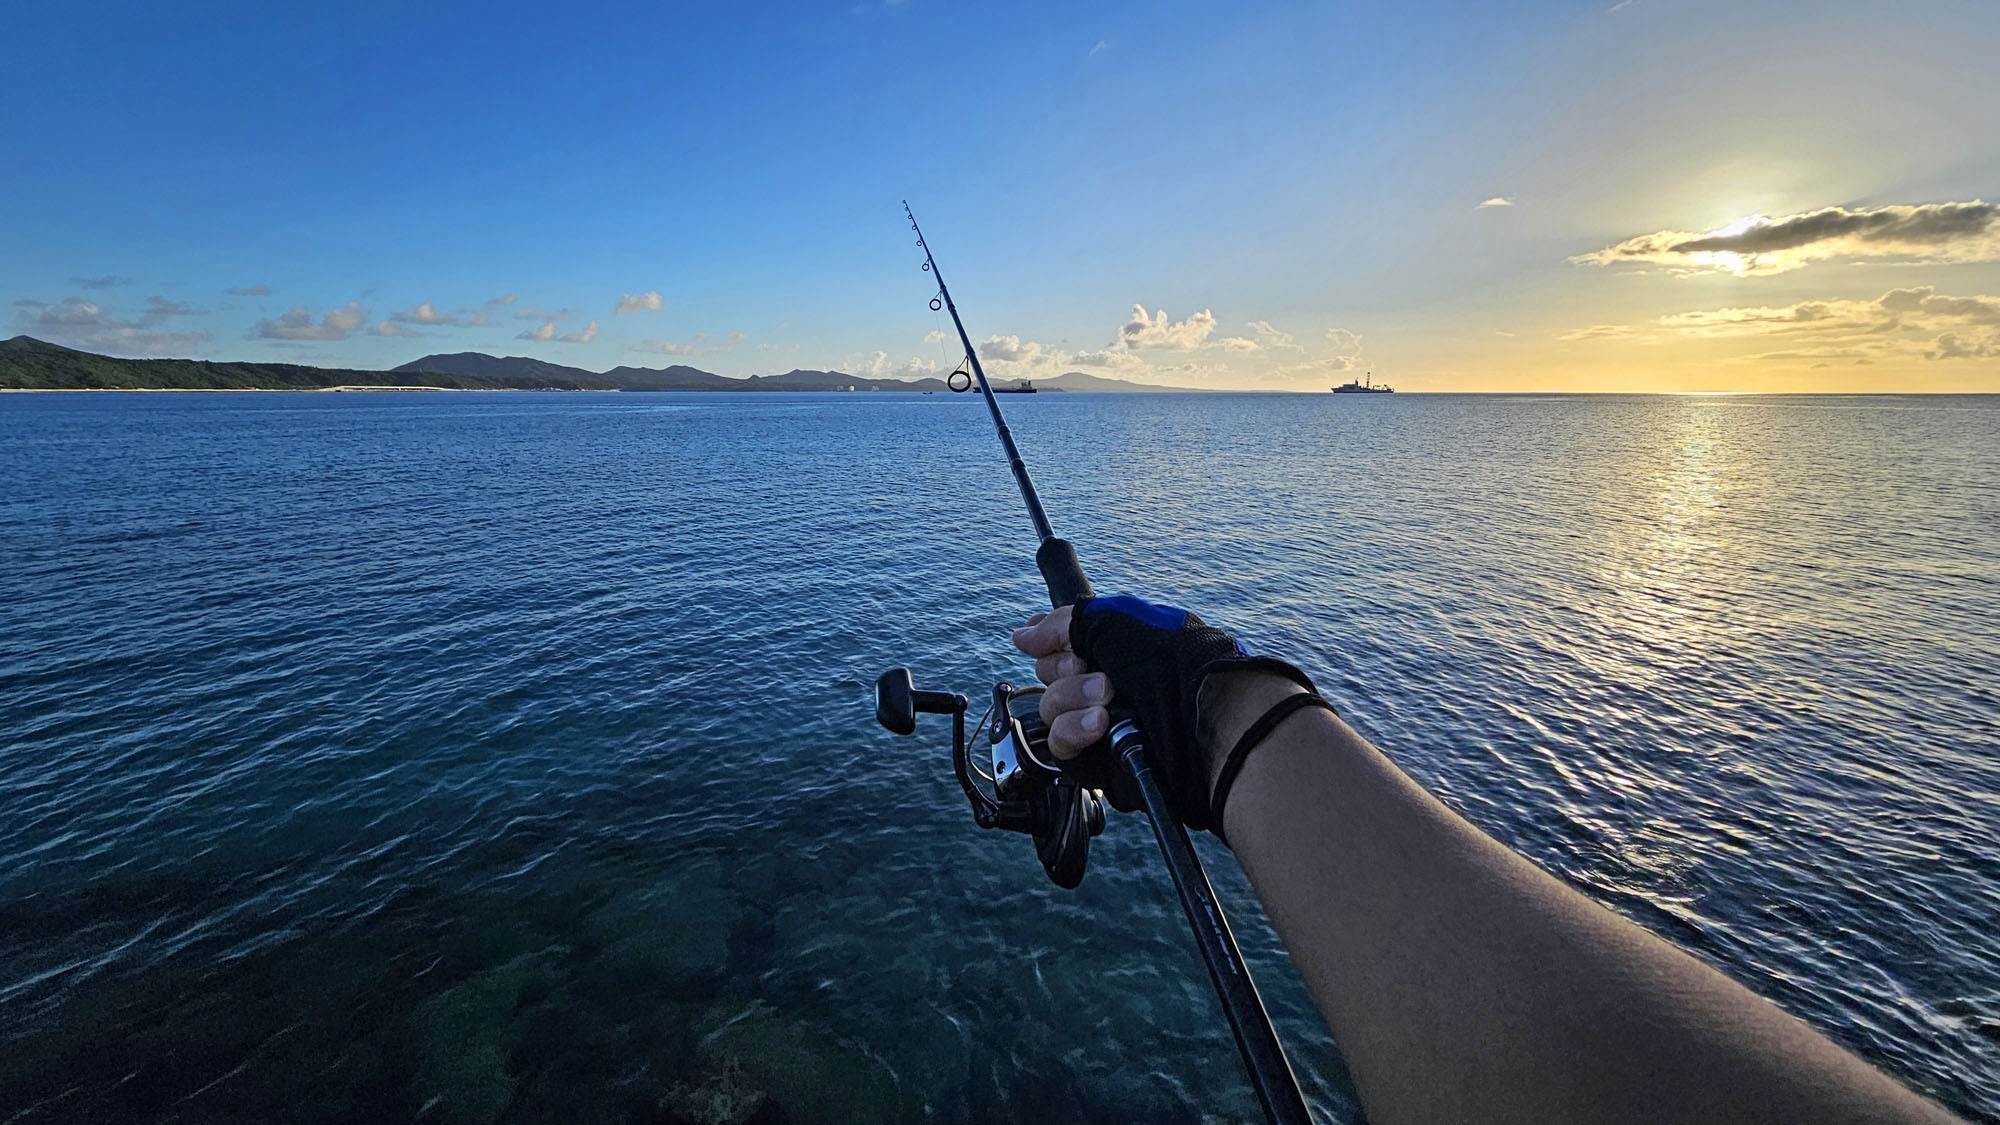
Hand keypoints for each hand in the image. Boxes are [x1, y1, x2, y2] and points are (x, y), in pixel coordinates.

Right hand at [1014, 595, 1282, 830]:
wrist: (1205, 721)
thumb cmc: (1173, 663)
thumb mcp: (1117, 620)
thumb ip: (1064, 623)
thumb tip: (1022, 636)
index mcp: (1118, 648)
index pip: (1061, 643)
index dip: (1049, 640)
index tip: (1049, 640)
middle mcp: (1109, 684)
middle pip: (1049, 674)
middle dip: (1064, 668)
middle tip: (1095, 670)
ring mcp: (1103, 724)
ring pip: (1050, 709)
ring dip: (1071, 698)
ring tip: (1107, 699)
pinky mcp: (1099, 761)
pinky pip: (1061, 747)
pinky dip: (1072, 732)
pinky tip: (1099, 727)